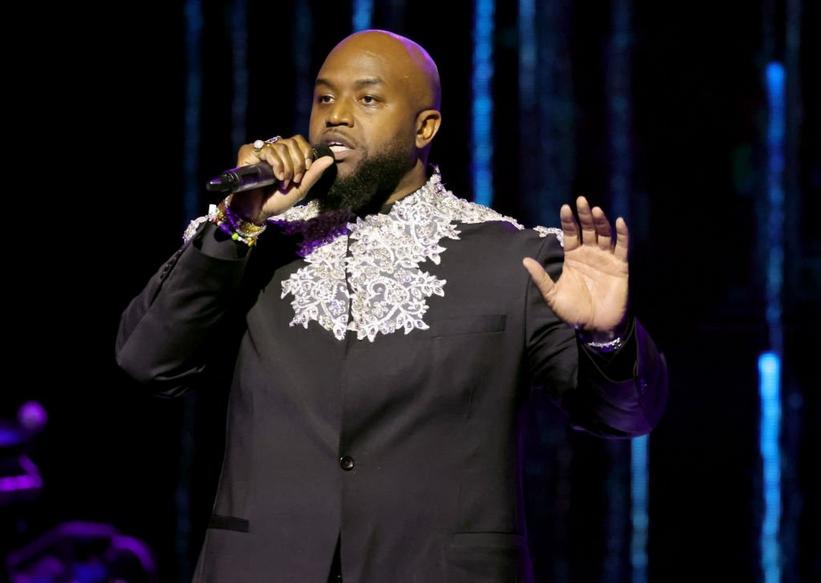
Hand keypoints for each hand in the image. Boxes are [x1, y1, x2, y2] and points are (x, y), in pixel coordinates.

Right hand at [228, 134, 334, 223]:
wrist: (257, 211)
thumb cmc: (276, 201)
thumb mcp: (300, 189)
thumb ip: (314, 173)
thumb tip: (330, 159)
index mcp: (285, 156)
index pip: (299, 141)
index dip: (305, 153)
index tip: (305, 169)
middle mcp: (273, 151)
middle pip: (292, 142)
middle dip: (298, 163)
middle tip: (294, 180)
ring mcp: (261, 151)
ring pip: (282, 146)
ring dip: (287, 167)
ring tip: (283, 182)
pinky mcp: (249, 153)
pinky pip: (268, 150)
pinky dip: (277, 164)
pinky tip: (276, 177)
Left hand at [522, 196, 628, 332]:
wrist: (595, 328)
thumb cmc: (573, 312)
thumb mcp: (552, 296)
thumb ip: (541, 278)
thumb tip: (524, 261)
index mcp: (573, 258)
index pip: (570, 234)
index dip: (568, 221)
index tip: (565, 207)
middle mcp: (589, 254)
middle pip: (587, 229)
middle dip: (584, 215)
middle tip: (581, 200)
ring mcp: (605, 258)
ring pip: (604, 235)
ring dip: (601, 222)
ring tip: (596, 210)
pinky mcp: (620, 266)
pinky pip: (622, 247)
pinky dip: (622, 234)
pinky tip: (619, 221)